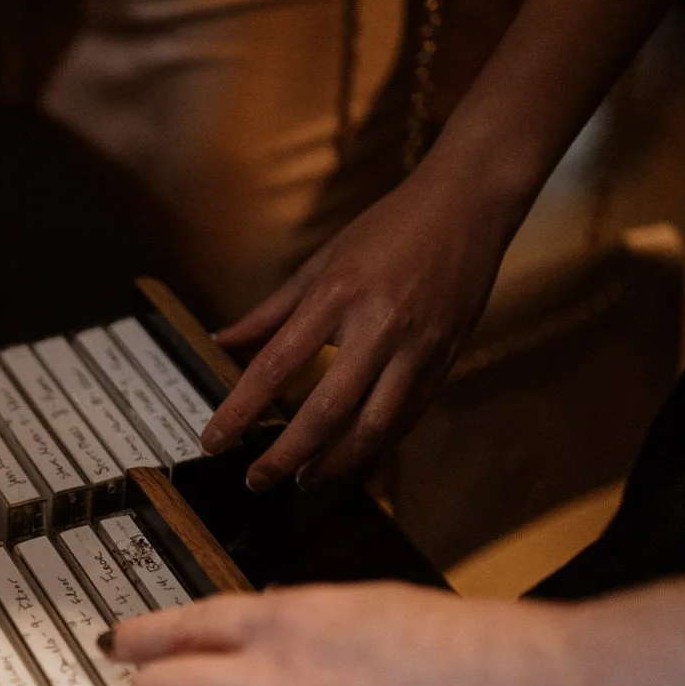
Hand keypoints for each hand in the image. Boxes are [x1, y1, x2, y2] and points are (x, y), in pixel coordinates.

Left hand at [201, 170, 518, 489]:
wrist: (470, 205)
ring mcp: (416, 349)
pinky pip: (406, 419)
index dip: (240, 410)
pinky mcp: (444, 362)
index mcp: (336, 295)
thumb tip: (222, 339)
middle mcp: (378, 327)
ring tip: (305, 479)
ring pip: (373, 428)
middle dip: (287, 456)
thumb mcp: (322, 260)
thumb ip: (271, 309)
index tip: (214, 441)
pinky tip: (352, 459)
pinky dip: (376, 447)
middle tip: (257, 480)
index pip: (276, 365)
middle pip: (325, 411)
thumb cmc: (390, 226)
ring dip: (335, 464)